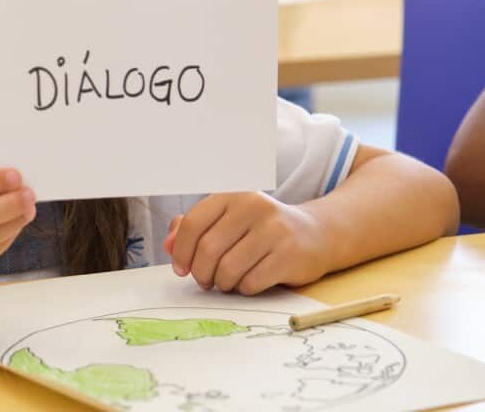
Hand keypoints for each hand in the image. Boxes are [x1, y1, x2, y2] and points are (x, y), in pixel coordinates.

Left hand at [163, 192, 331, 294]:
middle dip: (201, 273)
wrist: (316, 234)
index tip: (180, 268)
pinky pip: (251, 282)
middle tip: (205, 280)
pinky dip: (244, 289)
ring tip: (228, 281)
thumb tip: (168, 244)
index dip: (181, 251)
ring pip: (228, 269)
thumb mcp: (229, 221)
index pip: (193, 223)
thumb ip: (195, 229)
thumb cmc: (263, 230)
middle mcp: (254, 207)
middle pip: (208, 250)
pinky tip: (249, 282)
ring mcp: (274, 230)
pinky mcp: (289, 254)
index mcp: (233, 196)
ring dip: (222, 283)